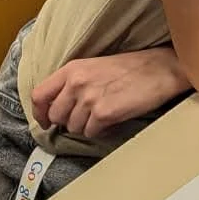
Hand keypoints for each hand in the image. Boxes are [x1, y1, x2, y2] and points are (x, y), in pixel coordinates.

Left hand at [31, 48, 187, 139]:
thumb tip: (58, 107)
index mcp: (72, 69)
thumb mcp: (93, 67)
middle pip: (56, 116)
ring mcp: (89, 98)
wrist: (159, 69)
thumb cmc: (130, 68)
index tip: (45, 122)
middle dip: (68, 121)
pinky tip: (112, 119)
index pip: (39, 95)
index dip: (39, 113)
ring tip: (103, 115)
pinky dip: (100, 130)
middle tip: (86, 117)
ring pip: (73, 127)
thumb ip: (72, 83)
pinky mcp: (104, 113)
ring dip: (87, 126)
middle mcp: (77, 83)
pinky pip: (91, 132)